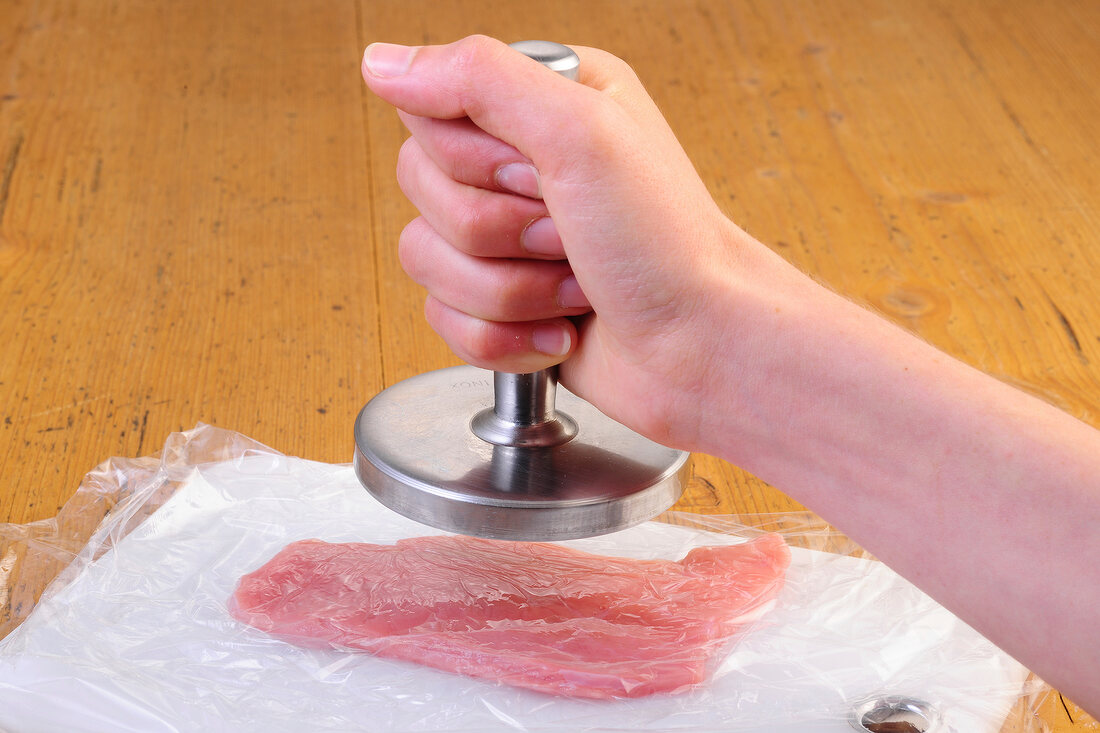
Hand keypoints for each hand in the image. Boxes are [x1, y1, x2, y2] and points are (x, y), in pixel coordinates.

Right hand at [360, 35, 809, 449]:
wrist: (703, 351)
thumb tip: (382, 62)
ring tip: (573, 285)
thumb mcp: (583, 133)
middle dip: (498, 231)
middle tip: (567, 235)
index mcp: (545, 100)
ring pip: (426, 259)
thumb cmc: (670, 246)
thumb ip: (479, 79)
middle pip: (421, 189)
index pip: (430, 111)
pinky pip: (444, 318)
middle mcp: (524, 163)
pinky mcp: (504, 303)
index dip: (475, 159)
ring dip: (507, 290)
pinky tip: (560, 330)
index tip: (540, 176)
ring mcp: (512, 239)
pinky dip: (502, 336)